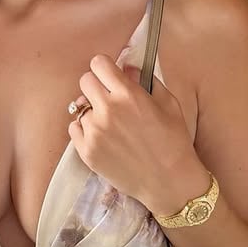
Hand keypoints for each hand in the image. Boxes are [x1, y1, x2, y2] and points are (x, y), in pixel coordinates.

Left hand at [67, 54, 209, 213]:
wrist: (169, 182)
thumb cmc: (174, 142)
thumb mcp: (168, 104)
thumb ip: (145, 80)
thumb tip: (127, 67)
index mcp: (128, 95)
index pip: (99, 64)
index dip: (105, 67)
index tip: (110, 75)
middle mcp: (107, 110)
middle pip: (85, 81)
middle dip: (97, 85)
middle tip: (108, 97)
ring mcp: (94, 132)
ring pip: (79, 106)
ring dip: (92, 110)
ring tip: (109, 123)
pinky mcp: (86, 151)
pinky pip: (73, 128)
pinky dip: (84, 129)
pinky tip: (102, 136)